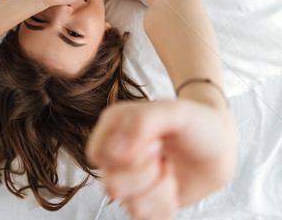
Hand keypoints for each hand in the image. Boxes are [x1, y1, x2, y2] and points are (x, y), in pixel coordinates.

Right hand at [86, 99, 236, 219]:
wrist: (219, 145)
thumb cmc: (195, 123)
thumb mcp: (173, 111)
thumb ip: (141, 121)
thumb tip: (113, 151)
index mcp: (113, 126)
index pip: (99, 154)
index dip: (128, 154)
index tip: (153, 140)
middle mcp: (116, 154)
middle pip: (112, 184)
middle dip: (147, 173)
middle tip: (162, 153)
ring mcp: (130, 180)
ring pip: (131, 205)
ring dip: (160, 188)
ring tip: (169, 167)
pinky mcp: (145, 201)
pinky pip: (146, 218)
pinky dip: (166, 203)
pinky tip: (172, 182)